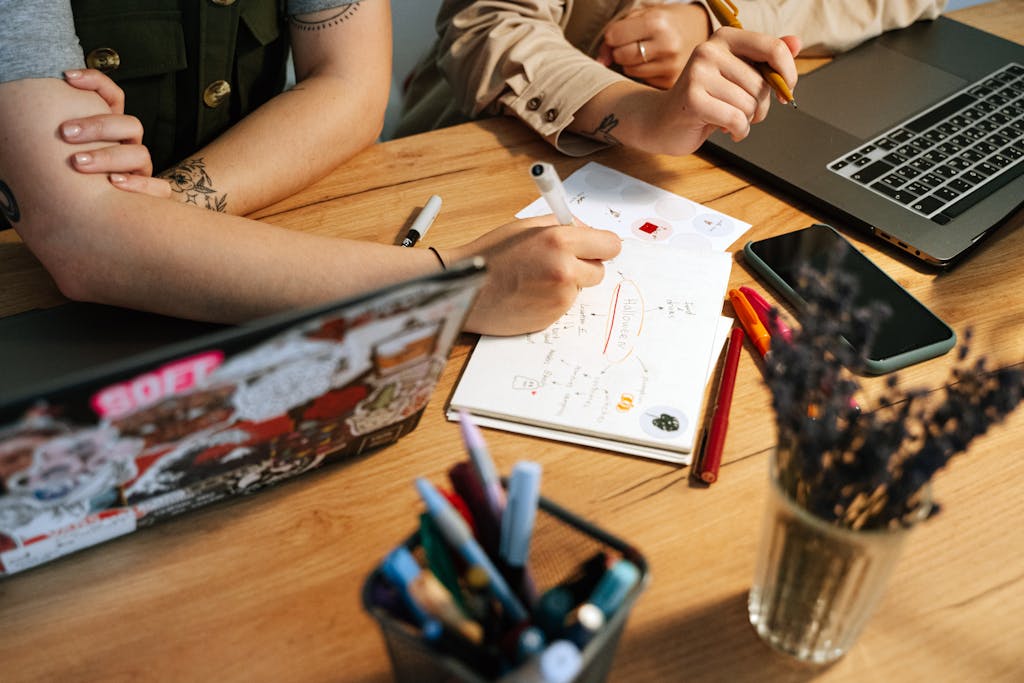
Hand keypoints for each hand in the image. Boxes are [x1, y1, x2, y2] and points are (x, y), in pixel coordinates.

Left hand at [60, 69, 170, 198]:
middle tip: (65, 132)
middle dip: (98, 126)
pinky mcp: (152, 195)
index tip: (67, 77)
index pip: (115, 97)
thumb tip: (50, 94)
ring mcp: (141, 171)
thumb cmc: (73, 180)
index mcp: (113, 130)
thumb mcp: (66, 150)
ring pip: (140, 155)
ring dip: (108, 157)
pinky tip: (113, 183)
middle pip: (130, 125)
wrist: (90, 217)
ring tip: (78, 163)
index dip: (97, 82)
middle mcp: (130, 147)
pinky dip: (138, 185)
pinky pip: (159, 188)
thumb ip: (65, 131)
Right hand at [443, 216, 621, 335]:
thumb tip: (587, 231)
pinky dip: (553, 299)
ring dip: (568, 283)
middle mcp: (565, 270)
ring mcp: (560, 297)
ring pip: (581, 288)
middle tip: (558, 262)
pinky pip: (565, 305)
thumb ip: (561, 225)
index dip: (602, 246)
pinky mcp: (553, 317)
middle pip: (600, 270)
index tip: (595, 247)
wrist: (467, 288)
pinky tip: (530, 293)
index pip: (610, 245)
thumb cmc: (492, 255)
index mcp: (560, 240)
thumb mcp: (526, 227)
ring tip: (536, 278)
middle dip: (585, 265)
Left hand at [598, 3, 711, 89]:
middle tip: (634, 43)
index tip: (621, 34)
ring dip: (631, 63)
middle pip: (621, 56)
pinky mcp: (671, 81)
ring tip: (647, 52)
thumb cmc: (664, 21)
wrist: (699, 30)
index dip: (612, 36)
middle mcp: (666, 45)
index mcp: (657, 22)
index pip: (614, 37)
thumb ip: (616, 33)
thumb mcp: (642, 16)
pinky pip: (642, 80)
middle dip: (620, 50)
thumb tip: (601, 61)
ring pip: (630, 70)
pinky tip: (655, 62)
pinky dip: (644, 72)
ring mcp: (671, 66)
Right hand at [639, 28, 800, 154]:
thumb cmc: (705, 98)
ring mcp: (699, 74)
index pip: (773, 48)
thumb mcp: (737, 75)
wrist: (662, 121)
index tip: (787, 90)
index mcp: (725, 38)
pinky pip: (736, 120)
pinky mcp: (694, 99)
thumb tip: (797, 42)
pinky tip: (726, 130)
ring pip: (750, 105)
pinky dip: (738, 132)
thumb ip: (766, 58)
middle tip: (744, 112)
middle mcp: (709, 50)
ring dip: (747, 121)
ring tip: (728, 119)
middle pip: (762, 84)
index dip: (788, 73)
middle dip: (761, 107)